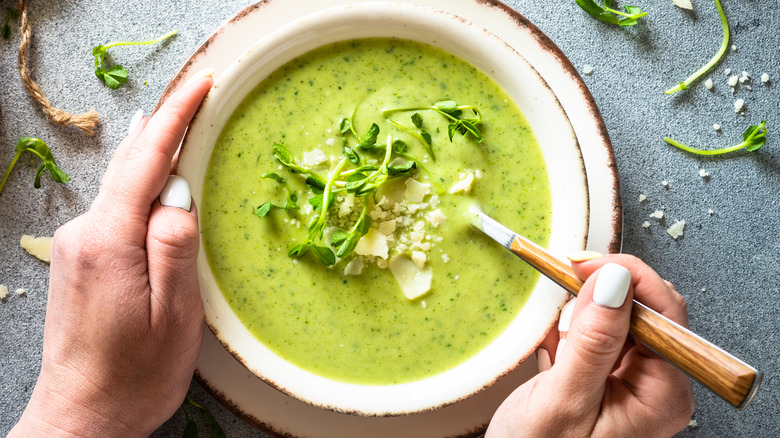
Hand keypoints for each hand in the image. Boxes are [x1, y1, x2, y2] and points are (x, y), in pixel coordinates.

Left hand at [10, 72, 213, 437]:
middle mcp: (83, 234)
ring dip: (156, 162)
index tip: (203, 86)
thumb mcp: (175, 315)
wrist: (81, 416)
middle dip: (166, 127)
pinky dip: (141, 190)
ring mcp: (74, 245)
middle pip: (130, 165)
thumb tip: (178, 192)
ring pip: (123, 188)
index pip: (145, 161)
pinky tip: (158, 189)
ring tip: (185, 135)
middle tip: (199, 97)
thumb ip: (175, 245)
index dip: (176, 117)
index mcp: (109, 242)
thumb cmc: (136, 374)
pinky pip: (115, 210)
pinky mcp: (77, 258)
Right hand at [486, 254, 694, 437]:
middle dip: (598, 294)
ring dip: (579, 312)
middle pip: (641, 310)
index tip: (579, 263)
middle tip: (559, 285)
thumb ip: (593, 341)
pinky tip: (549, 345)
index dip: (625, 277)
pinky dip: (567, 329)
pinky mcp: (604, 378)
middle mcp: (654, 385)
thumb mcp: (564, 401)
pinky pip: (593, 336)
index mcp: (661, 393)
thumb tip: (616, 280)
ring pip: (614, 318)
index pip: (663, 312)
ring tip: (551, 333)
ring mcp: (629, 381)